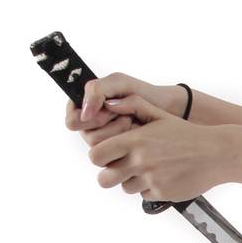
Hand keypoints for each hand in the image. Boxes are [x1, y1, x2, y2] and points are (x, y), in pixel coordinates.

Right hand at [65, 73, 185, 153]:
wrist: (169, 110)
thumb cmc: (144, 94)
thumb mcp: (119, 83)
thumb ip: (97, 90)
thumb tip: (84, 113)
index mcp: (87, 108)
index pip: (72, 121)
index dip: (89, 117)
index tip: (107, 109)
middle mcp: (93, 127)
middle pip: (87, 137)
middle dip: (110, 125)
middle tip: (126, 115)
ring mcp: (107, 143)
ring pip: (100, 150)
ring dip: (120, 134)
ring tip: (133, 123)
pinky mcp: (120, 156)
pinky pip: (115, 159)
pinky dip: (128, 144)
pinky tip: (138, 134)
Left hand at [85, 94, 231, 201]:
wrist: (216, 153)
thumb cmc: (188, 134)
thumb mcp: (161, 114)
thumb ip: (134, 106)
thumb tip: (111, 104)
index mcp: (135, 140)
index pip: (96, 154)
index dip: (99, 156)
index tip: (107, 154)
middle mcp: (140, 161)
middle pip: (104, 178)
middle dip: (108, 174)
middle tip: (120, 168)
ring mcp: (151, 179)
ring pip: (125, 188)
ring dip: (132, 181)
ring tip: (148, 170)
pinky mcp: (162, 193)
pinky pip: (144, 195)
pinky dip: (150, 189)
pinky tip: (163, 176)